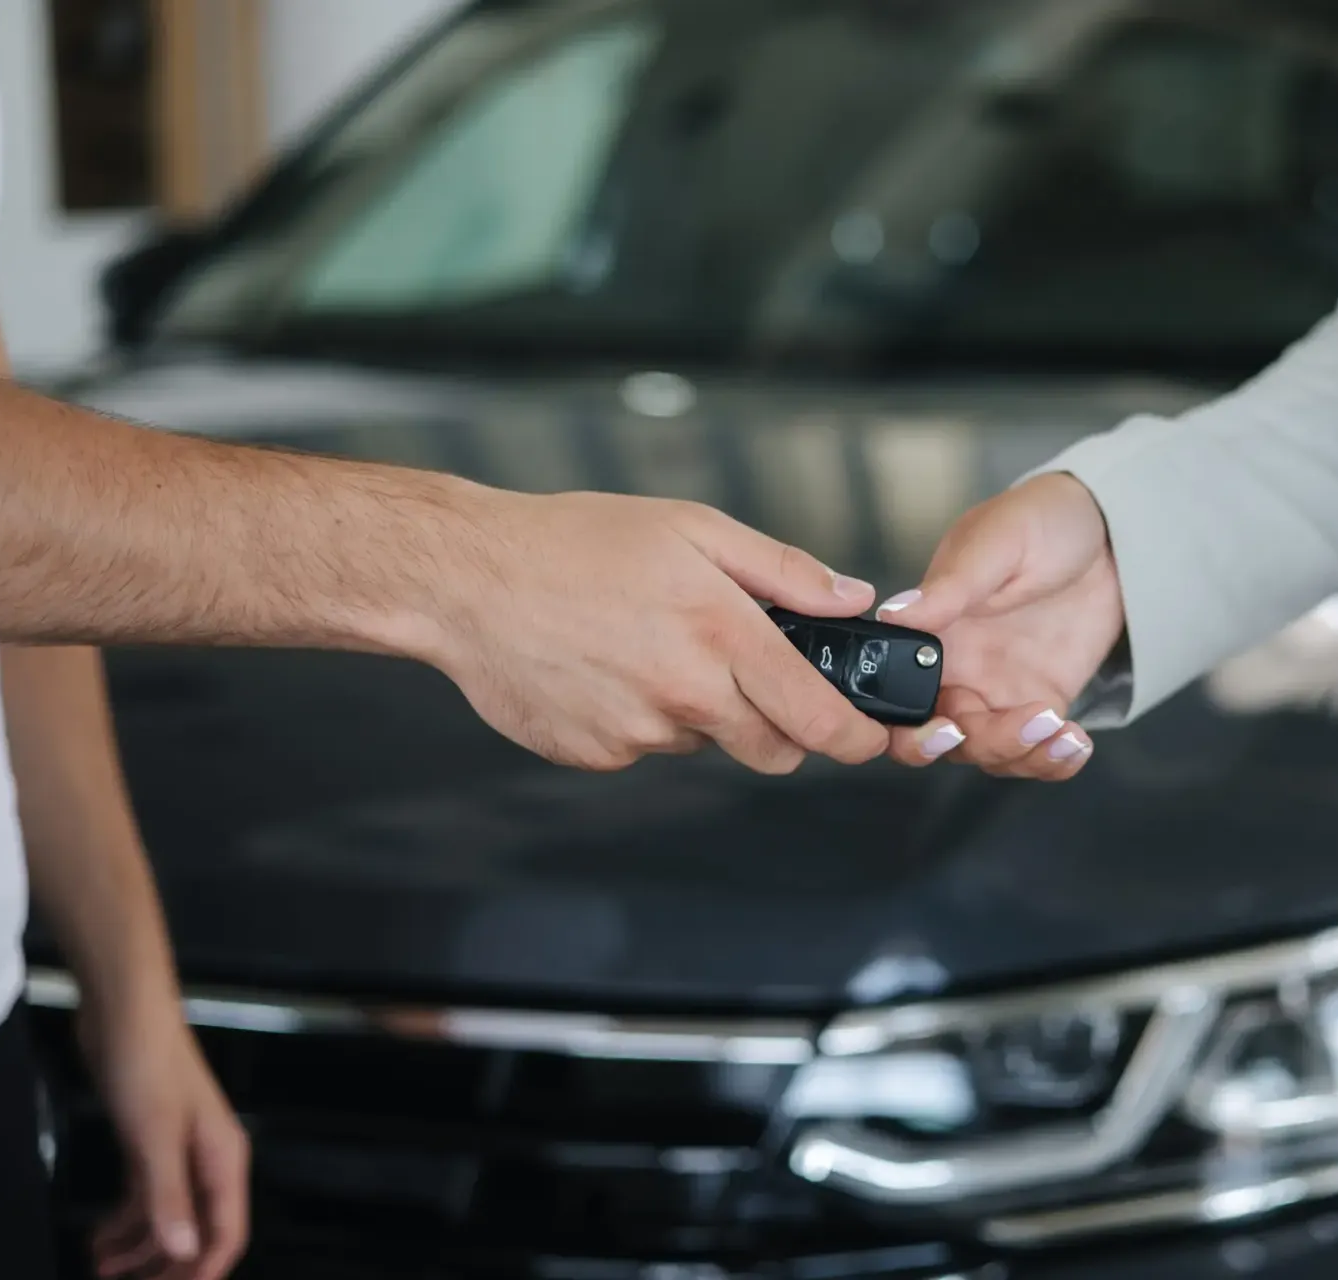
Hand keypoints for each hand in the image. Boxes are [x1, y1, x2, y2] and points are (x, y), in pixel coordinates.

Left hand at [81, 1004, 249, 1279]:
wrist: (124, 1014)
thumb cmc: (147, 1066)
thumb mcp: (154, 1138)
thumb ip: (169, 1197)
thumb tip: (184, 1250)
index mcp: (222, 1159)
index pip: (226, 1232)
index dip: (203, 1271)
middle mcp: (207, 1160)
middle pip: (199, 1232)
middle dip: (169, 1266)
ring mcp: (179, 1152)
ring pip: (168, 1217)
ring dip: (139, 1248)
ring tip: (101, 1269)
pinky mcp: (150, 1143)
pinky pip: (145, 1196)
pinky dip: (125, 1221)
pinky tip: (99, 1237)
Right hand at [427, 492, 889, 773]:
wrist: (466, 580)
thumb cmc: (577, 542)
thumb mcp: (693, 530)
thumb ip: (783, 571)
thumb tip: (852, 598)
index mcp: (721, 635)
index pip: (817, 718)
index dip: (856, 737)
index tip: (871, 739)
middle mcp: (686, 696)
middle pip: (774, 751)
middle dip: (782, 727)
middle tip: (753, 678)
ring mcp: (639, 734)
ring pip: (705, 743)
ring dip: (701, 712)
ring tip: (651, 647)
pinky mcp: (597, 755)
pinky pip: (646, 746)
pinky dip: (642, 717)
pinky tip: (607, 668)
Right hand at [877, 473, 1123, 778]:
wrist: (1110, 531)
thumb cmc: (1042, 520)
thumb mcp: (996, 542)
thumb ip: (950, 585)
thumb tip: (892, 614)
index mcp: (932, 633)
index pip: (898, 699)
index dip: (912, 729)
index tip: (949, 728)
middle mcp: (958, 670)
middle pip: (946, 738)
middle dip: (981, 746)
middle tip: (1021, 729)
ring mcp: (1001, 690)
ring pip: (991, 753)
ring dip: (1024, 755)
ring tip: (1062, 731)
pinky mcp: (1044, 700)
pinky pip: (1038, 750)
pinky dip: (1054, 761)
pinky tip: (1076, 744)